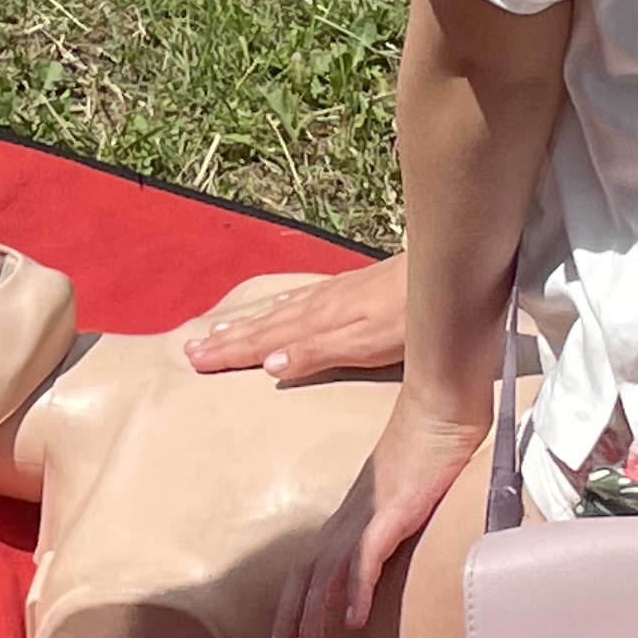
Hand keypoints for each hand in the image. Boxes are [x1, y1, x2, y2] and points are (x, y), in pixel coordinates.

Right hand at [180, 256, 405, 382]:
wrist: (445, 272)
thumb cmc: (410, 317)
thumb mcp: (365, 344)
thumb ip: (318, 352)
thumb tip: (270, 365)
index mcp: (318, 322)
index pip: (265, 341)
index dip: (231, 352)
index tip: (195, 360)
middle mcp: (319, 306)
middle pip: (265, 325)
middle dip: (229, 339)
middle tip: (191, 349)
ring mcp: (335, 294)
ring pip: (280, 311)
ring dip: (248, 323)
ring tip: (218, 329)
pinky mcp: (352, 288)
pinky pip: (301, 299)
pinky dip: (280, 307)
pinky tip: (277, 309)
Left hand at [266, 380, 488, 637]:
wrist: (441, 407)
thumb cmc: (432, 446)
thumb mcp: (409, 495)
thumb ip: (399, 522)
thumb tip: (400, 545)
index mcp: (351, 515)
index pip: (310, 566)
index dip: (294, 604)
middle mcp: (349, 518)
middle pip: (304, 576)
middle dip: (290, 621)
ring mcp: (367, 514)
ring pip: (326, 576)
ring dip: (313, 619)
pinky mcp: (391, 512)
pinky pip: (366, 558)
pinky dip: (356, 591)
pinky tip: (353, 622)